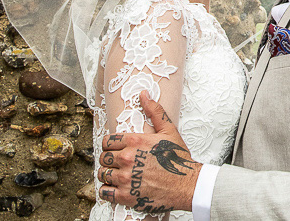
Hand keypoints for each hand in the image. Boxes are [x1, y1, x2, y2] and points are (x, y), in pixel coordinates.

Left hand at [98, 91, 200, 213]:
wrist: (187, 184)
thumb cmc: (178, 158)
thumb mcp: (169, 130)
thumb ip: (154, 111)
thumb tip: (144, 94)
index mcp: (135, 141)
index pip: (107, 141)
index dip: (110, 145)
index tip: (115, 149)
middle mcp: (127, 158)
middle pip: (103, 157)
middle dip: (108, 160)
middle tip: (117, 163)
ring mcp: (125, 178)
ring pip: (102, 174)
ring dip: (107, 175)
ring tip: (118, 175)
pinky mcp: (126, 196)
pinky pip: (105, 192)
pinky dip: (107, 190)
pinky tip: (116, 188)